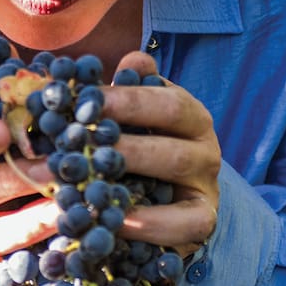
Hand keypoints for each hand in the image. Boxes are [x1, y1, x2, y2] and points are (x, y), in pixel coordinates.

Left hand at [102, 52, 220, 256]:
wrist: (175, 200)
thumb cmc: (145, 148)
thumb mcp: (136, 118)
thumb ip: (130, 90)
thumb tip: (132, 61)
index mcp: (188, 113)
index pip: (164, 100)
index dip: (126, 100)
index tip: (84, 101)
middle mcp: (204, 146)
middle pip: (170, 137)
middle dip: (121, 139)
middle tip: (78, 141)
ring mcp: (207, 185)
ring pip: (176, 175)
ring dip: (129, 175)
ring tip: (89, 180)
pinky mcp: (203, 221)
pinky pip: (185, 225)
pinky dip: (152, 224)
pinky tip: (115, 222)